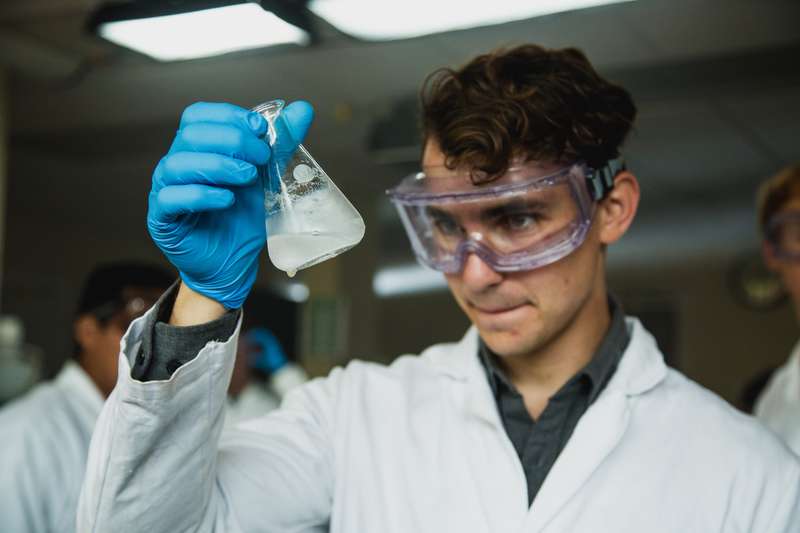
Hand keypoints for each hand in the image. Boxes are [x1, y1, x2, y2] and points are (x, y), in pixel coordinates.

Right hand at [148, 101, 313, 308]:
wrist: (232, 262)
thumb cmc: (242, 217)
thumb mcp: (267, 176)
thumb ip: (281, 142)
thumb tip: (303, 109)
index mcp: (196, 148)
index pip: (199, 115)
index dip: (229, 116)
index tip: (260, 128)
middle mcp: (176, 163)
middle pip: (191, 135)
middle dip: (232, 140)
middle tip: (261, 158)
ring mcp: (165, 189)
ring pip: (178, 164)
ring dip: (219, 165)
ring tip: (248, 178)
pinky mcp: (162, 218)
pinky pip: (171, 198)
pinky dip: (202, 195)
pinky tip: (227, 200)